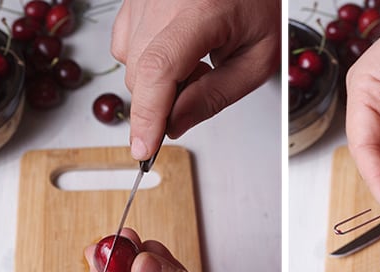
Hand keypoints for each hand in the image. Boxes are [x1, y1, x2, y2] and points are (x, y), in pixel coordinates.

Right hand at [111, 0, 280, 159]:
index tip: (144, 149)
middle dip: (163, 101)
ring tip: (194, 62)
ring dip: (157, 82)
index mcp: (200, 10)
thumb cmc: (255, 5)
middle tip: (201, 85)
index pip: (160, 68)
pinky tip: (174, 54)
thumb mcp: (255, 60)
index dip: (148, 115)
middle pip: (141, 74)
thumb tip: (175, 126)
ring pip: (130, 65)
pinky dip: (145, 63)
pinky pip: (124, 46)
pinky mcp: (132, 0)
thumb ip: (215, 97)